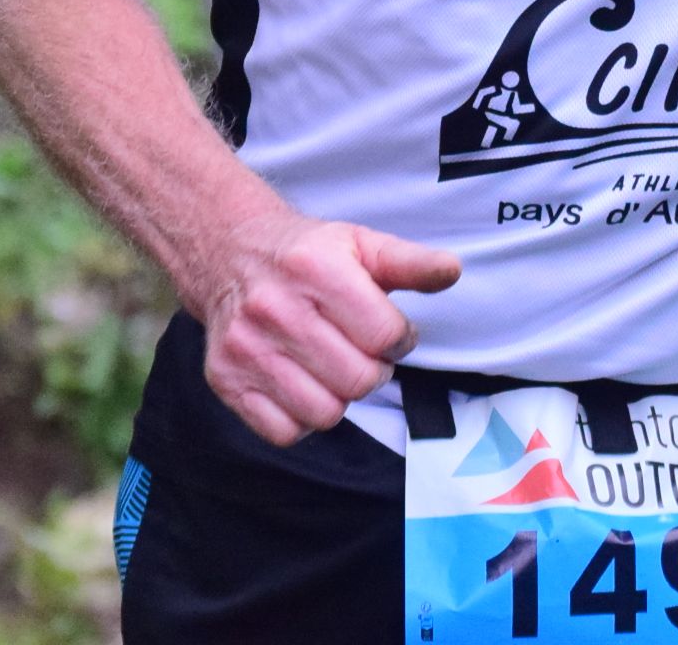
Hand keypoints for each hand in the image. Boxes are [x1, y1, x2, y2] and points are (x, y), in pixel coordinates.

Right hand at [190, 209, 461, 442]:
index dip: (399, 339)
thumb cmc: (308, 255)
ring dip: (339, 397)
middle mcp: (274, 308)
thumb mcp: (362, 244)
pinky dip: (302, 418)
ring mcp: (245, 348)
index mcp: (315, 267)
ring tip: (334, 368)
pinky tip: (304, 385)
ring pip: (324, 413)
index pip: (385, 335)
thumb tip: (452, 270)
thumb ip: (411, 262)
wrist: (229, 253)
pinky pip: (284, 433)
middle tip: (362, 352)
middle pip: (357, 380)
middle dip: (373, 371)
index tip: (389, 332)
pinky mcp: (225, 380)